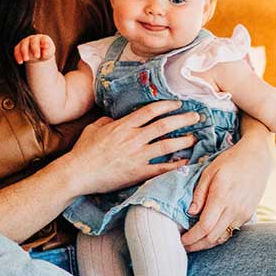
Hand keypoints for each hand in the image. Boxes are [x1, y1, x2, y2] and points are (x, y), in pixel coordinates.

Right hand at [14, 33, 55, 64]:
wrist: (38, 54)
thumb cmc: (45, 52)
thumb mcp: (49, 52)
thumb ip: (47, 52)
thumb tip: (44, 53)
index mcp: (42, 38)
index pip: (43, 39)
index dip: (44, 42)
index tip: (46, 46)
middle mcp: (33, 38)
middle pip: (33, 42)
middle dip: (35, 48)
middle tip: (37, 56)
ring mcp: (25, 42)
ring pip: (23, 45)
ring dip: (24, 52)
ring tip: (26, 60)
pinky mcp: (19, 47)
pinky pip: (17, 50)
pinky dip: (17, 55)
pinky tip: (20, 62)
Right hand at [66, 101, 195, 194]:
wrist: (78, 173)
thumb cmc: (83, 151)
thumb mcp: (94, 128)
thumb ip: (106, 121)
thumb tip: (113, 118)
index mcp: (123, 125)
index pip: (150, 111)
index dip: (167, 105)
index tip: (178, 103)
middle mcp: (133, 138)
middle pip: (164, 125)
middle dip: (183, 119)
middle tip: (197, 117)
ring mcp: (137, 156)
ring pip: (167, 145)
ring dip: (183, 140)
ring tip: (194, 137)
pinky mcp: (138, 172)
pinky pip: (161, 168)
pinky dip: (175, 165)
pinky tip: (186, 162)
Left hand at [182, 128, 273, 250]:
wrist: (257, 158)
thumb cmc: (230, 161)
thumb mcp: (209, 171)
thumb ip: (199, 194)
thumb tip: (190, 213)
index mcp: (222, 197)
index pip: (204, 226)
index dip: (191, 237)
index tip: (181, 240)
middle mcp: (235, 209)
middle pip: (213, 237)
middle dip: (196, 245)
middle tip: (183, 246)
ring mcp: (243, 214)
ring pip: (223, 237)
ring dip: (207, 244)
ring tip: (194, 244)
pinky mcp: (248, 215)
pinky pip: (231, 231)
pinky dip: (218, 235)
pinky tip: (209, 234)